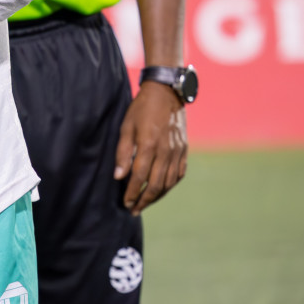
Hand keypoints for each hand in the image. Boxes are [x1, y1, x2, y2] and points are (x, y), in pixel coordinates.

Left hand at [114, 81, 187, 213]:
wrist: (166, 94)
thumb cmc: (141, 109)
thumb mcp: (125, 126)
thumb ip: (122, 152)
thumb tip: (119, 176)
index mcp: (149, 145)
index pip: (140, 177)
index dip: (132, 192)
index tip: (126, 203)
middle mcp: (166, 151)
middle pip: (156, 184)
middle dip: (144, 200)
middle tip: (134, 209)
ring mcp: (178, 152)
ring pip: (169, 182)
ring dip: (157, 196)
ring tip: (145, 203)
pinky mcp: (184, 150)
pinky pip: (179, 174)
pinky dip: (170, 185)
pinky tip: (161, 190)